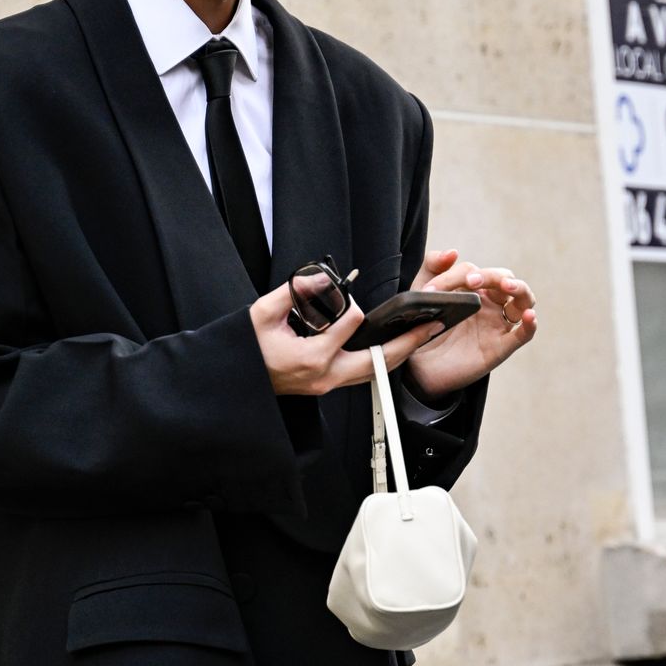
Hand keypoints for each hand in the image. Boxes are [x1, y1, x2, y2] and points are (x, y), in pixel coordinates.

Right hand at [249, 282, 443, 395]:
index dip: (351, 305)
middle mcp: (324, 375)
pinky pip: (360, 375)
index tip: (343, 294)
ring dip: (397, 354)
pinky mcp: (325, 386)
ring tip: (420, 337)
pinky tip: (391, 349)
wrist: (236, 381)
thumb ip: (294, 292)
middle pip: (377, 360)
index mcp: (311, 357)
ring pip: (373, 372)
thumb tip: (320, 278)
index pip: (348, 324)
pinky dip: (379, 362)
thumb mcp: (262, 313)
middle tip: (430, 326)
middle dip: (407, 342)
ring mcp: (326, 385)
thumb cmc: (245, 349)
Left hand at [406, 248, 536, 399]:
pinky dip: (530, 325)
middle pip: (505, 279)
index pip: (474, 271)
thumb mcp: (422, 293)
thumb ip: (432, 268)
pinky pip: (523, 334)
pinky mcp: (500, 347)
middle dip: (490, 276)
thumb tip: (452, 252)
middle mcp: (491, 303)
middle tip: (470, 281)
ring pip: (524, 300)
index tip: (432, 289)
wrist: (418, 364)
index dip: (454, 276)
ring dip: (519, 289)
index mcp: (474, 288)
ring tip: (507, 285)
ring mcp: (498, 324)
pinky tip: (530, 316)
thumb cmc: (424, 326)